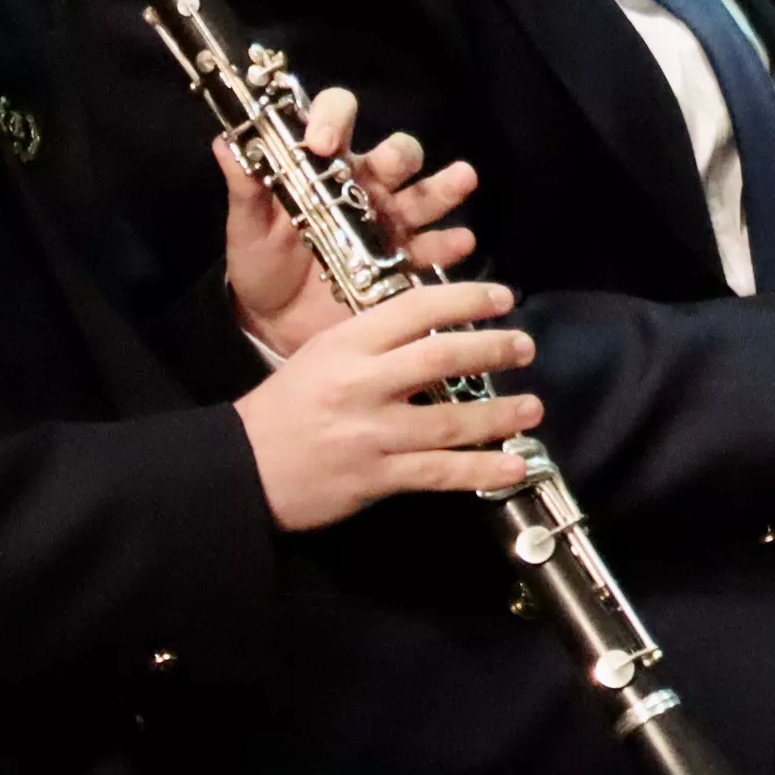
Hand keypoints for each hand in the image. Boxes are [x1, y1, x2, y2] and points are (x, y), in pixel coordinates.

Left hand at [222, 86, 484, 354]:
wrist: (272, 323)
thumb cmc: (260, 262)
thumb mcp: (246, 226)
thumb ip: (245, 187)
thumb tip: (225, 141)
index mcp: (324, 166)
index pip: (337, 118)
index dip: (334, 118)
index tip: (323, 142)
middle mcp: (365, 186)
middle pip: (397, 154)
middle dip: (400, 155)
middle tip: (391, 166)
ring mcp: (389, 223)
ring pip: (425, 194)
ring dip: (445, 186)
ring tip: (462, 180)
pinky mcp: (402, 261)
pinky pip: (432, 248)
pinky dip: (447, 243)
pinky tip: (459, 243)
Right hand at [234, 282, 540, 532]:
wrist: (240, 469)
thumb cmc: (286, 407)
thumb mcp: (321, 355)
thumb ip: (375, 341)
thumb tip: (439, 327)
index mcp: (346, 344)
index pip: (416, 308)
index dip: (466, 298)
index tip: (502, 298)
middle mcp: (361, 384)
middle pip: (441, 357)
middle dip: (493, 349)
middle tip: (526, 346)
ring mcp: (370, 433)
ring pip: (449, 419)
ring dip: (500, 414)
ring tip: (533, 407)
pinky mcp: (375, 477)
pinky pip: (439, 472)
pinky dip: (481, 469)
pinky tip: (514, 466)